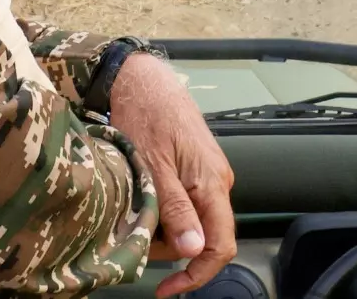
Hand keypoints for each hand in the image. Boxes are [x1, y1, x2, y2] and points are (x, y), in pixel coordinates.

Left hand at [108, 52, 235, 297]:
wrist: (143, 79)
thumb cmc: (147, 115)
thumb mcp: (154, 166)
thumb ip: (175, 208)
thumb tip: (194, 250)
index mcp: (212, 183)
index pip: (221, 245)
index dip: (198, 274)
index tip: (169, 288)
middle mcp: (217, 181)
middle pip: (204, 236)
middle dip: (172, 249)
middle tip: (137, 239)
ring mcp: (208, 173)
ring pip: (193, 220)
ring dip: (166, 229)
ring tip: (135, 213)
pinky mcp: (196, 167)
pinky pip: (187, 202)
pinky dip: (165, 211)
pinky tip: (144, 199)